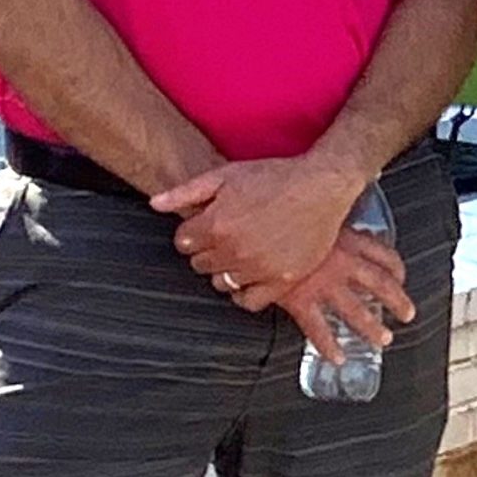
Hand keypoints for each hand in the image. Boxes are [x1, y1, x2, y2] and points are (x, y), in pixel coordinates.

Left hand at [152, 156, 358, 294]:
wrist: (321, 186)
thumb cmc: (275, 177)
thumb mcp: (226, 175)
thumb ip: (186, 192)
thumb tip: (154, 204)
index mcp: (216, 224)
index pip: (183, 243)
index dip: (192, 233)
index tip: (206, 226)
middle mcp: (234, 250)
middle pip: (200, 264)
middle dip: (207, 250)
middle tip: (226, 236)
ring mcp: (258, 268)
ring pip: (221, 283)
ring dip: (225, 270)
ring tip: (241, 252)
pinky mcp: (281, 281)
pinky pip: (248, 301)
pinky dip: (244, 292)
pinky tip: (251, 274)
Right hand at [221, 229, 413, 362]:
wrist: (254, 228)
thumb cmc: (281, 213)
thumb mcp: (314, 209)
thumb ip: (327, 218)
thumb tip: (332, 215)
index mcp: (347, 239)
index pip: (383, 255)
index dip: (396, 268)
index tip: (400, 277)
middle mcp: (341, 262)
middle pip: (380, 284)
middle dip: (397, 301)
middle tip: (407, 314)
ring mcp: (323, 283)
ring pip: (356, 310)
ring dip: (372, 327)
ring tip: (383, 339)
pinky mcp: (301, 299)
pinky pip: (319, 328)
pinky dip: (329, 345)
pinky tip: (337, 356)